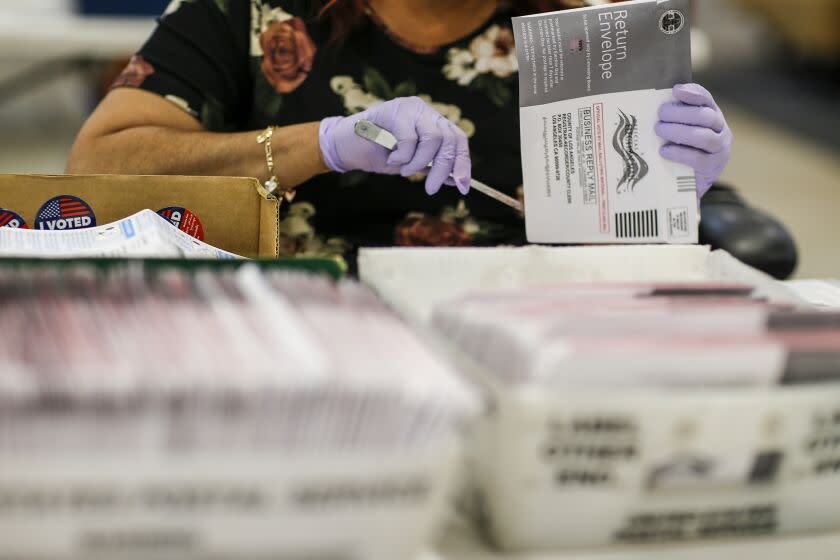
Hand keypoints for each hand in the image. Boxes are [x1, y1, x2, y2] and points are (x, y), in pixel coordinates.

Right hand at [319, 96, 470, 195]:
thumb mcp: (411, 165)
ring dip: (418, 162)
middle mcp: (425, 111)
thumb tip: (458, 180)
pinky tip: (391, 157)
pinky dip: (402, 156)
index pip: (457, 139)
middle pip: (449, 139)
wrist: (346, 147)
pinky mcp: (394, 109)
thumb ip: (433, 167)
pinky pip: (410, 138)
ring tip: (403, 169)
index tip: (464, 187)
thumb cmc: (378, 154)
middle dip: (443, 169)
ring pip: (433, 138)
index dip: (463, 163)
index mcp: (432, 122)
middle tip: (430, 188)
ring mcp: (410, 108)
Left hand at [656, 84, 732, 198]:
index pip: (706, 99)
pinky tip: (664, 150)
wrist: (689, 184)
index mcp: (712, 115)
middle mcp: (720, 129)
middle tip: (661, 114)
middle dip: (681, 113)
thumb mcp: (679, 131)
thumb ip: (674, 118)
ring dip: (679, 131)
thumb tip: (651, 104)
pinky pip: (698, 158)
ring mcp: (719, 149)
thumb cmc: (681, 151)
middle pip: (705, 116)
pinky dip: (679, 153)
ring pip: (703, 136)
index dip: (692, 93)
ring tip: (660, 130)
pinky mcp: (712, 167)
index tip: (675, 90)